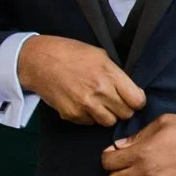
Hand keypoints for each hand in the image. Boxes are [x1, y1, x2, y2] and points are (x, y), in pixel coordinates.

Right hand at [18, 35, 145, 126]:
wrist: (38, 61)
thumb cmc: (71, 53)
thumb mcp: (100, 55)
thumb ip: (116, 74)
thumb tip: (130, 89)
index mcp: (109, 74)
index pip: (137, 100)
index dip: (137, 100)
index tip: (133, 98)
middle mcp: (99, 92)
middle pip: (126, 114)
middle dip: (124, 109)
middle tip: (117, 101)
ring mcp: (84, 105)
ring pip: (109, 122)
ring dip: (108, 115)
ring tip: (100, 103)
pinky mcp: (71, 114)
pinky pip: (90, 123)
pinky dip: (90, 117)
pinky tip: (84, 103)